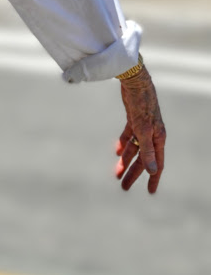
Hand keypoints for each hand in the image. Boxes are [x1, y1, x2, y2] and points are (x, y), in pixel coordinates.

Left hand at [115, 66, 165, 192]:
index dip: (153, 178)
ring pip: (134, 148)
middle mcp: (152, 134)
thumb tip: (154, 170)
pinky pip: (129, 136)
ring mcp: (143, 127)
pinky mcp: (134, 119)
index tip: (150, 192)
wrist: (135, 82)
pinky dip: (123, 143)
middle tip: (124, 186)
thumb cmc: (141, 104)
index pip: (156, 163)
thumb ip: (147, 150)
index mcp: (158, 138)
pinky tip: (117, 151)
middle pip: (143, 158)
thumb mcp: (143, 130)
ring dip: (125, 160)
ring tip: (116, 174)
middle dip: (133, 173)